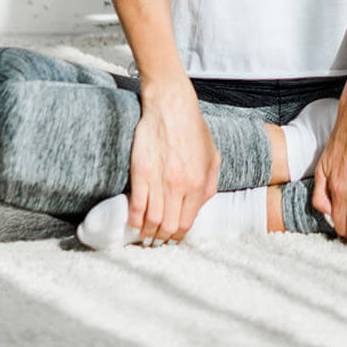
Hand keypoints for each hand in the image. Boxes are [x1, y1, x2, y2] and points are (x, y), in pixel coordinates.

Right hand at [127, 85, 218, 244]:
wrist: (171, 106)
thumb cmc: (193, 129)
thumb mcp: (213, 157)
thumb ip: (210, 185)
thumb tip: (200, 206)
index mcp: (199, 184)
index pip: (187, 223)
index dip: (179, 235)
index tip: (172, 237)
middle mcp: (179, 186)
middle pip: (169, 226)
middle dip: (162, 238)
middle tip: (157, 240)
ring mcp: (159, 180)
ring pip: (151, 219)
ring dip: (147, 232)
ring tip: (144, 235)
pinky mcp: (140, 171)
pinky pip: (136, 203)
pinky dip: (133, 218)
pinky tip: (133, 222)